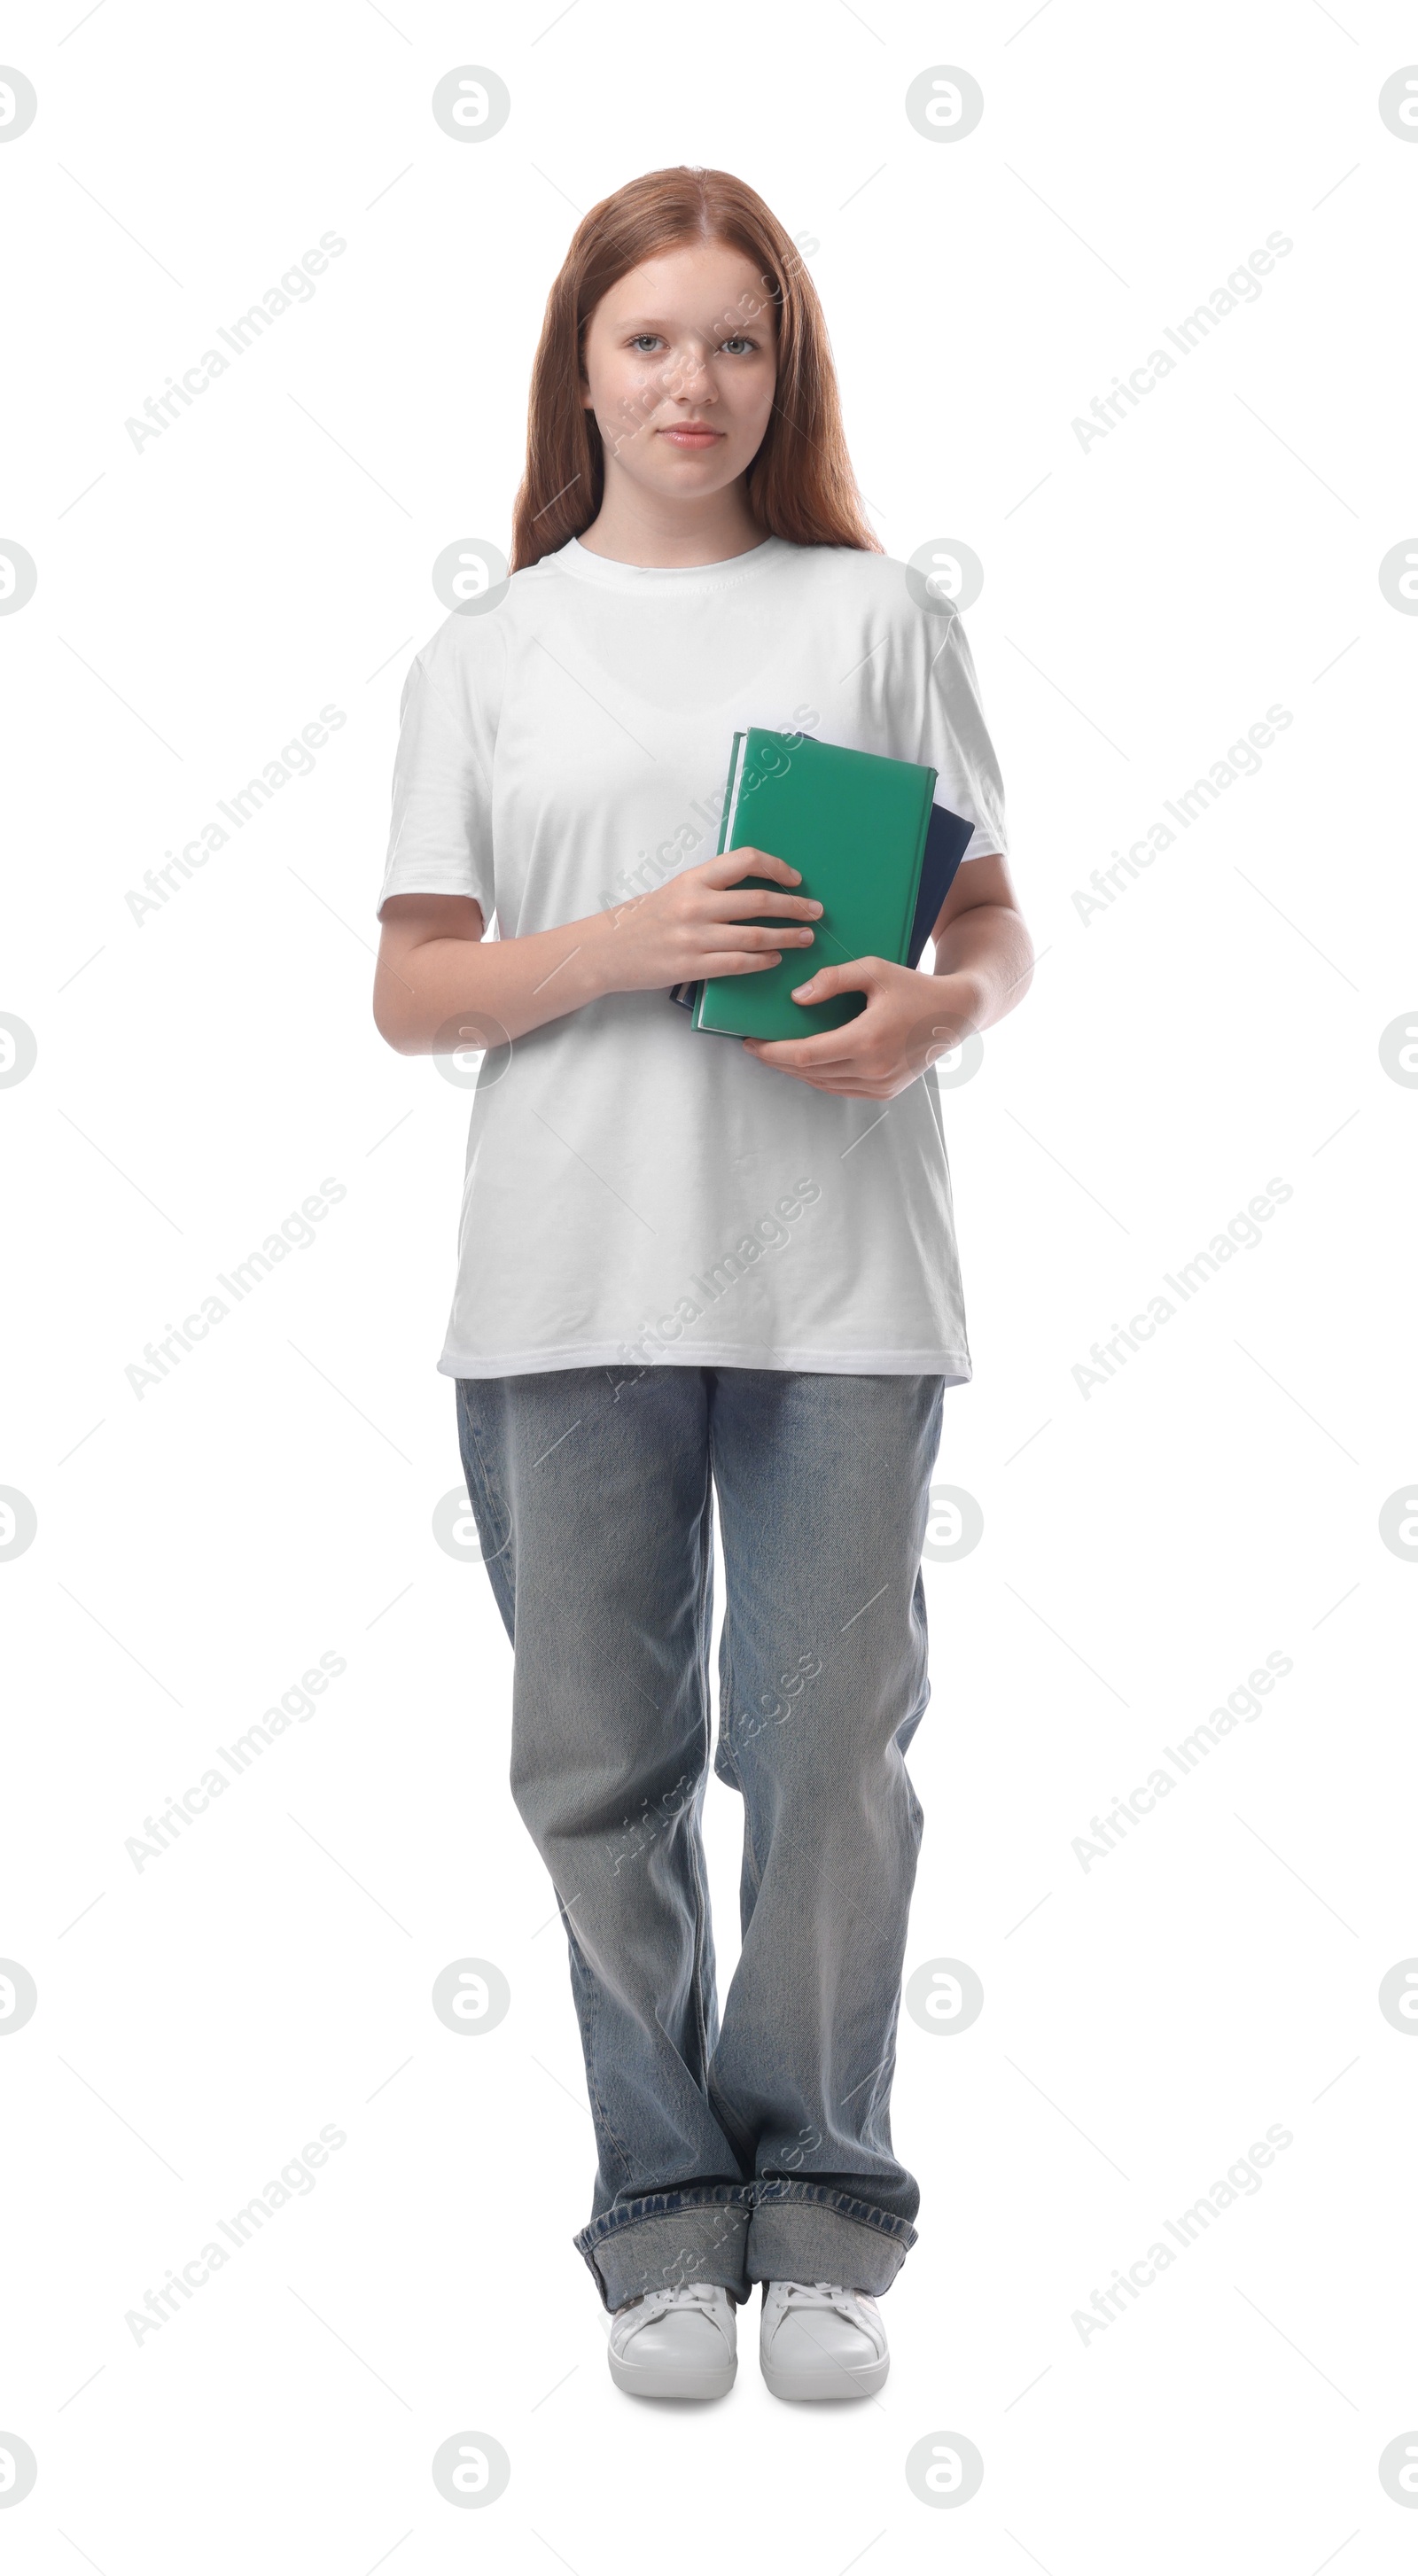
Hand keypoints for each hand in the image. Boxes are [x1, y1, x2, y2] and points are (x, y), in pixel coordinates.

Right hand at [600, 848, 822, 994]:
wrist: (607, 949)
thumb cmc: (645, 918)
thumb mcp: (676, 890)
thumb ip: (711, 886)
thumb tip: (756, 886)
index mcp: (693, 879)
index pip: (745, 861)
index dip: (777, 868)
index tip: (796, 879)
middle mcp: (696, 905)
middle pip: (760, 902)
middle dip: (795, 907)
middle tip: (816, 911)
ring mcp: (694, 937)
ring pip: (756, 936)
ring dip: (788, 937)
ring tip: (806, 938)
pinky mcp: (692, 966)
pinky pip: (739, 964)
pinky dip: (763, 961)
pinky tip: (776, 959)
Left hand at [742, 959, 979, 1097]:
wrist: (954, 1014)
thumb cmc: (913, 986)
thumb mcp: (874, 970)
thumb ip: (832, 980)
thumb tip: (797, 998)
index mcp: (868, 1040)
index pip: (805, 1055)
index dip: (772, 1051)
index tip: (750, 1043)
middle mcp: (873, 1069)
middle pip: (809, 1072)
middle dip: (778, 1060)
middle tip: (756, 1046)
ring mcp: (880, 1085)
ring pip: (823, 1083)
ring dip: (796, 1070)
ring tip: (776, 1053)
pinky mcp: (884, 1092)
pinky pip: (840, 1088)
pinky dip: (819, 1077)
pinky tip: (805, 1062)